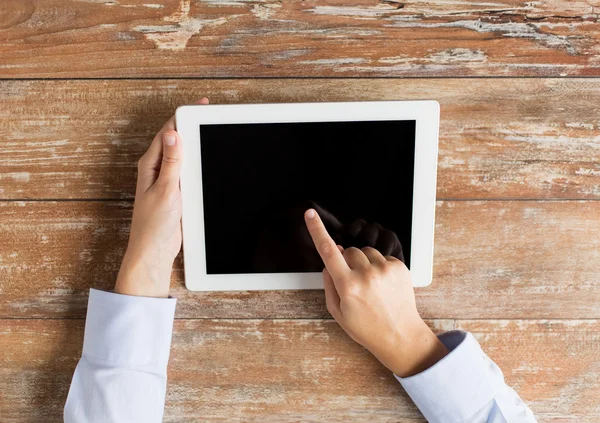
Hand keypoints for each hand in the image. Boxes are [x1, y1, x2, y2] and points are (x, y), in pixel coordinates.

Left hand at [115, 98, 209, 297]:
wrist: (155, 250)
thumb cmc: (154, 224)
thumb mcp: (166, 189)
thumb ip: (171, 162)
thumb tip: (173, 134)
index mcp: (150, 165)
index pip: (168, 132)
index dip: (183, 116)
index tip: (200, 106)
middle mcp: (156, 170)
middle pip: (175, 141)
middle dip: (190, 125)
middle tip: (208, 113)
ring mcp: (166, 180)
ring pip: (182, 155)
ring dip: (194, 144)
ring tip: (209, 130)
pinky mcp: (175, 192)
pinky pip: (187, 171)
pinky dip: (196, 163)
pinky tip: (206, 161)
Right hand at [304, 208, 447, 376]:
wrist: (400, 335)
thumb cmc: (366, 327)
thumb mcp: (338, 312)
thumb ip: (328, 284)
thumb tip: (328, 261)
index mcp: (347, 286)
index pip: (327, 251)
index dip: (317, 230)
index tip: (310, 214)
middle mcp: (366, 275)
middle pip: (348, 251)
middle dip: (346, 261)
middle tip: (353, 281)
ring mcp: (385, 270)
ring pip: (365, 251)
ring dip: (363, 262)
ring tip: (369, 284)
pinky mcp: (399, 267)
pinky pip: (382, 256)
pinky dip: (379, 266)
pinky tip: (382, 284)